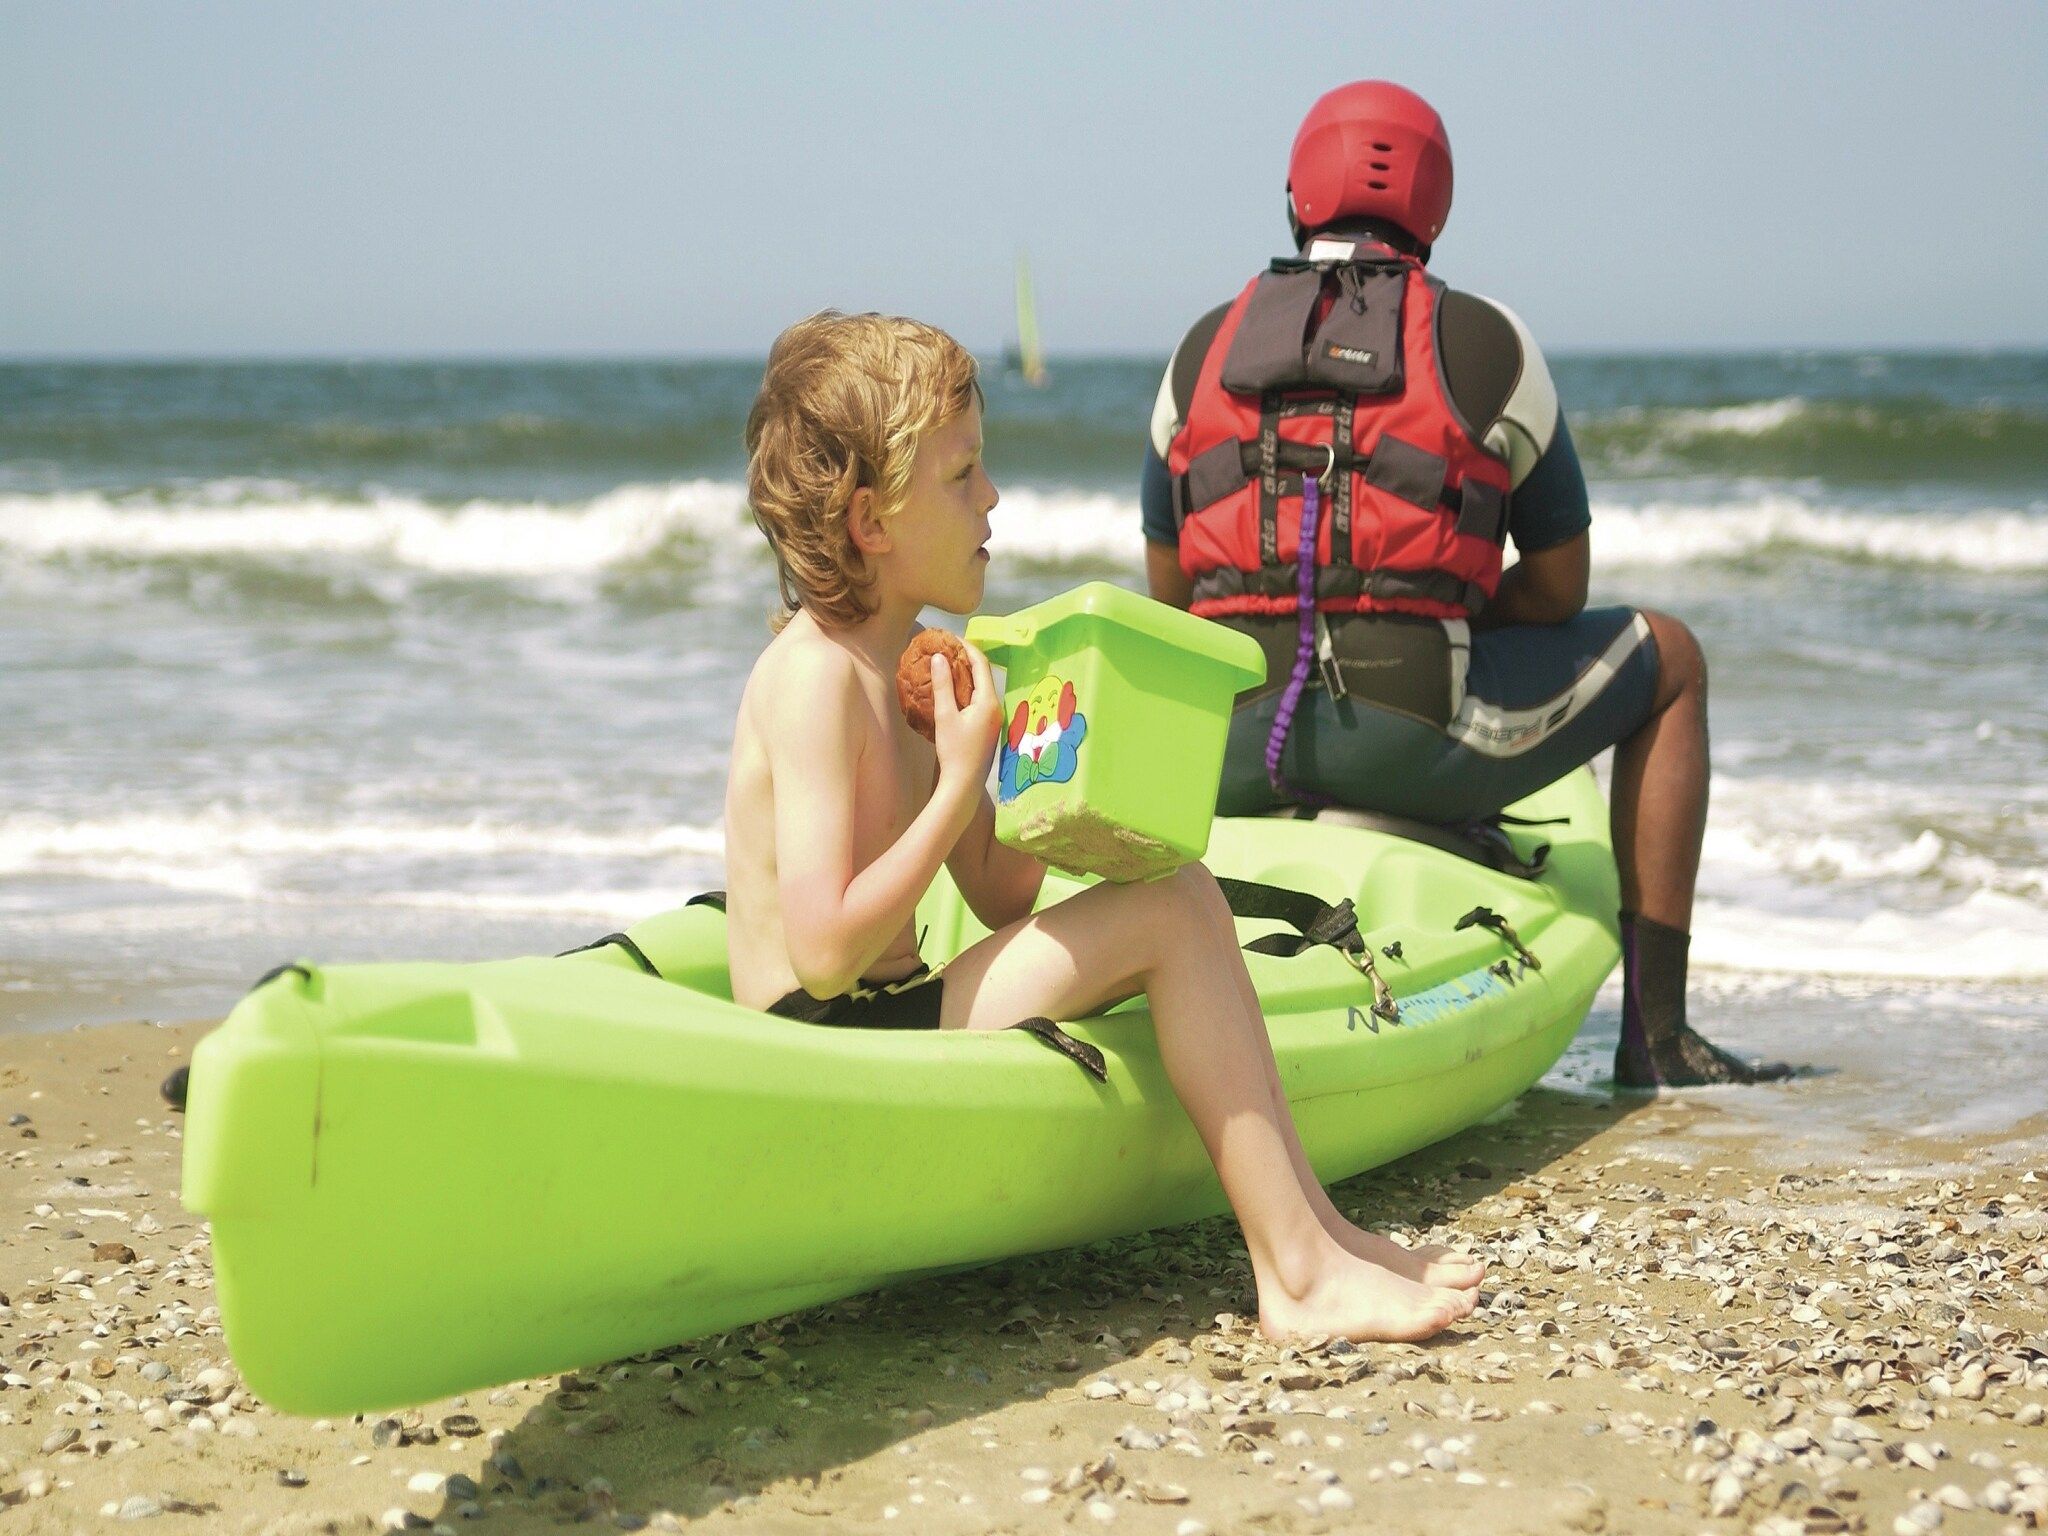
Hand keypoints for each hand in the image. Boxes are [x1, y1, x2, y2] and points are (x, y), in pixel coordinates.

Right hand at [930, 643, 1000, 800]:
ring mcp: (993, 718)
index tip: (950, 638)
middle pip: (983, 674)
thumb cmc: (955, 751)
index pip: (981, 664)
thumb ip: (943, 685)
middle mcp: (995, 707)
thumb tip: (939, 658)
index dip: (966, 647)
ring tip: (947, 665)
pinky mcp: (987, 727)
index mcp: (988, 701)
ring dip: (965, 674)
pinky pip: (978, 700)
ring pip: (981, 687)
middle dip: (965, 658)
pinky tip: (952, 690)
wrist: (963, 784)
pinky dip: (966, 689)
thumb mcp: (945, 716)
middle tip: (946, 648)